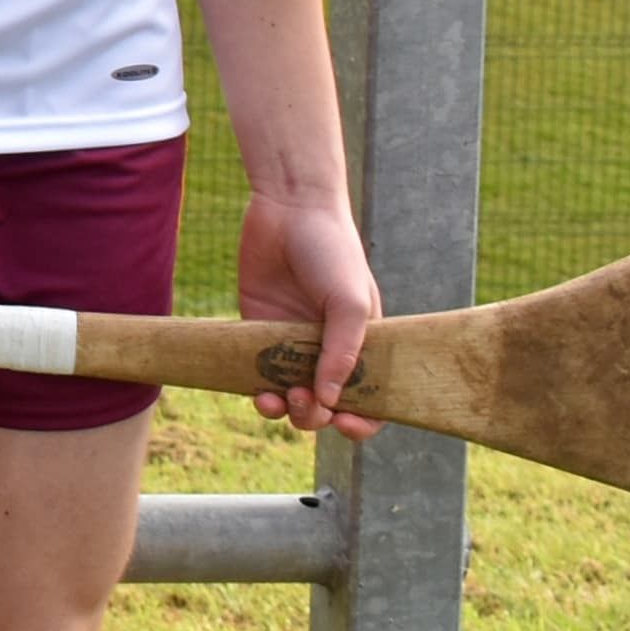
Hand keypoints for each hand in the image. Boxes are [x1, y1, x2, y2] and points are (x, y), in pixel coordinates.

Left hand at [238, 192, 383, 438]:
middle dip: (316, 416)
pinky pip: (258, 373)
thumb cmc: (332, 252)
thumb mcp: (349, 302)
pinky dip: (258, 391)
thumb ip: (342, 352)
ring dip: (286, 410)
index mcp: (365, 345)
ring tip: (277, 399)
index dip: (363, 419)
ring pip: (290, 397)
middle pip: (327, 404)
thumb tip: (328, 401)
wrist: (288, 209)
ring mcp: (293, 342)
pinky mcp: (259, 330)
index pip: (372, 398)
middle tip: (306, 400)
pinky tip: (257, 391)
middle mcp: (330, 349)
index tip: (344, 421)